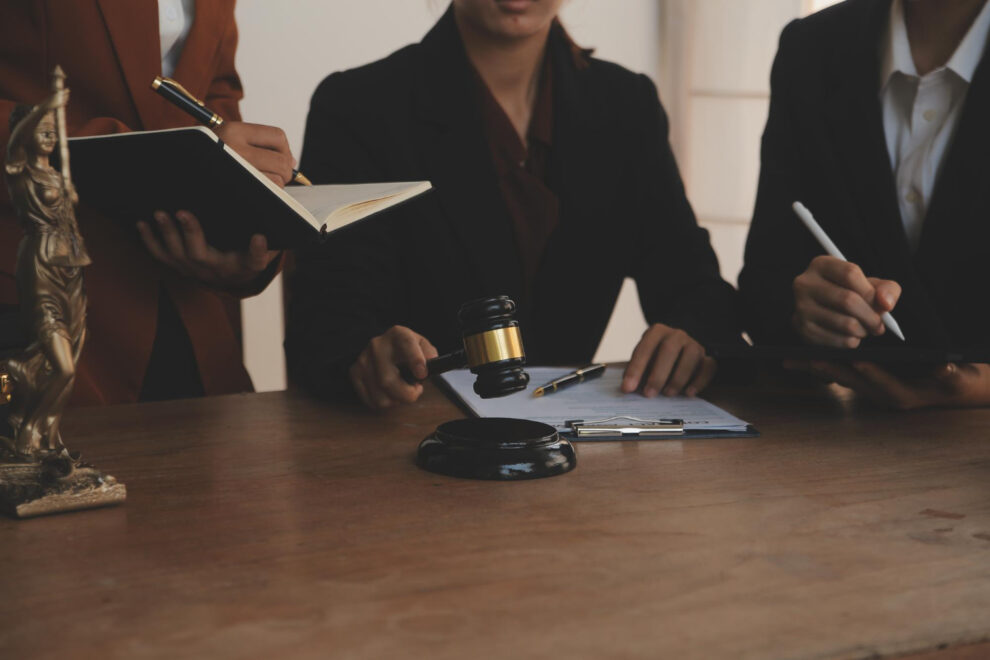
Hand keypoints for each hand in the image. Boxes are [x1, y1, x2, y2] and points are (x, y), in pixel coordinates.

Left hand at [137, 210, 279, 288]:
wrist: (230, 278)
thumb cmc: (245, 258)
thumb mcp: (258, 255)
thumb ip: (261, 247)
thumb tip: (260, 234)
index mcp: (240, 266)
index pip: (253, 261)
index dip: (256, 250)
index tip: (259, 237)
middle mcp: (214, 270)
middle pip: (199, 255)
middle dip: (190, 232)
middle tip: (182, 212)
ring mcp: (192, 269)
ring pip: (176, 254)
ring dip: (166, 234)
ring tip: (159, 214)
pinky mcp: (178, 265)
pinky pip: (161, 255)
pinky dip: (149, 240)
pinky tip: (142, 223)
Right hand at [215, 121, 294, 186]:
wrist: (180, 177)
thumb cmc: (211, 156)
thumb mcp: (227, 140)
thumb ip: (259, 145)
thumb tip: (292, 163)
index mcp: (233, 131)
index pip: (278, 136)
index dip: (286, 150)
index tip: (282, 159)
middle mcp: (234, 149)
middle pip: (281, 160)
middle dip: (285, 171)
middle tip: (279, 177)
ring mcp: (236, 170)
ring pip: (277, 179)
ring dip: (277, 184)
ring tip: (266, 183)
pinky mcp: (239, 187)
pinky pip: (268, 192)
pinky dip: (270, 193)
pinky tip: (260, 190)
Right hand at [350, 326, 438, 410]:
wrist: (381, 347)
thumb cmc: (406, 350)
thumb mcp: (421, 345)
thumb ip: (430, 354)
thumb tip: (430, 364)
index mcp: (398, 335)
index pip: (406, 345)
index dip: (414, 360)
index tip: (422, 375)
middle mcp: (377, 346)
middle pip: (387, 381)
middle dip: (406, 395)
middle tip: (415, 391)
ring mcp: (363, 360)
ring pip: (380, 397)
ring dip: (396, 401)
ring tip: (401, 390)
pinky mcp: (354, 373)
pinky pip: (371, 401)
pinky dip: (384, 403)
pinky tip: (389, 392)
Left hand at [621, 324, 715, 397]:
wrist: (678, 355)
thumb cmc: (655, 360)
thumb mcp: (643, 362)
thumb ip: (636, 372)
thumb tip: (628, 388)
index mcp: (657, 332)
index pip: (645, 348)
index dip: (635, 369)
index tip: (627, 388)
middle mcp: (677, 335)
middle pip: (668, 350)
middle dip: (657, 374)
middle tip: (648, 394)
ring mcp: (694, 345)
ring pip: (691, 357)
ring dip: (678, 378)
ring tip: (668, 394)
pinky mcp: (707, 358)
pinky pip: (708, 367)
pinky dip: (699, 381)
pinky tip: (689, 393)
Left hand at [787, 360, 989, 409]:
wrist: (950, 389)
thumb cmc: (954, 381)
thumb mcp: (957, 377)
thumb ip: (951, 374)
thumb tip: (944, 368)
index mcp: (903, 393)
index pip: (882, 382)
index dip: (869, 371)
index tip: (854, 360)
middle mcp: (882, 395)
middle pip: (851, 380)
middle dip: (827, 369)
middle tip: (803, 360)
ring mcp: (871, 390)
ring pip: (840, 377)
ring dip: (817, 368)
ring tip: (791, 359)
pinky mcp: (865, 383)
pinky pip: (840, 374)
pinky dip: (822, 366)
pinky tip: (803, 357)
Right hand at [792, 256, 900, 347]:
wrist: (819, 312)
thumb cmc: (848, 294)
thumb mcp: (868, 284)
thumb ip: (886, 289)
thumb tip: (886, 303)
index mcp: (821, 265)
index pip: (850, 273)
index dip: (871, 291)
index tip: (880, 303)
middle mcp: (805, 284)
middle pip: (848, 300)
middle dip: (871, 316)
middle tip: (878, 324)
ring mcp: (801, 307)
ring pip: (846, 324)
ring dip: (863, 331)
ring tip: (864, 329)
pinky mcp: (803, 329)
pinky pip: (838, 340)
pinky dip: (852, 342)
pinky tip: (850, 336)